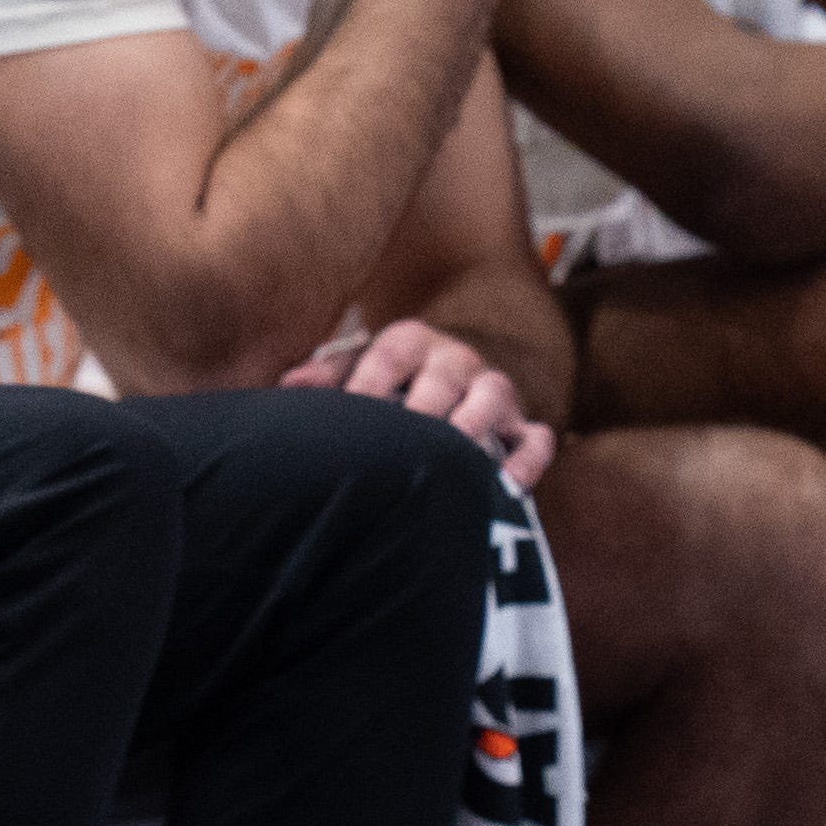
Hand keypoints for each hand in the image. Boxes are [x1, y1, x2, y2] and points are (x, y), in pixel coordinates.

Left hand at [288, 315, 556, 487]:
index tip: (350, 417)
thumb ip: (327, 377)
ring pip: (495, 396)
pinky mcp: (524, 426)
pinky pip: (536, 439)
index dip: (367, 385)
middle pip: (444, 375)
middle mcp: (456, 358)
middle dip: (424, 406)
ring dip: (475, 424)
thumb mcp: (354, 373)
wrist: (440, 395)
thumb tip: (289, 387)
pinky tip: (507, 485)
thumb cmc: (384, 389)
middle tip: (402, 441)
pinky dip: (527, 460)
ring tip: (453, 455)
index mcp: (410, 341)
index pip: (388, 355)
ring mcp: (495, 390)